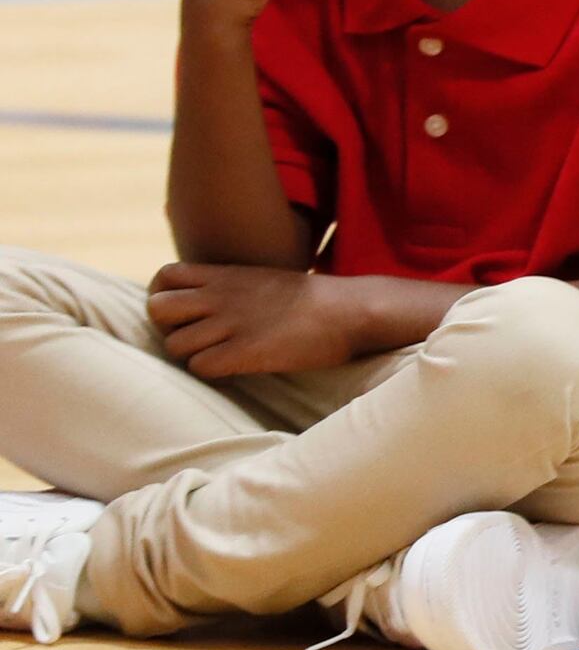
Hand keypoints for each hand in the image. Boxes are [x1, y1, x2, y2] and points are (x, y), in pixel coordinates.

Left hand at [146, 263, 360, 377]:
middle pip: (157, 310)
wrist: (351, 310)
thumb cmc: (312, 301)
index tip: (182, 314)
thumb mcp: (263, 280)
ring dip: (192, 356)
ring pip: (175, 345)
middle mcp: (221, 297)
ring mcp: (232, 323)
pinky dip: (212, 373)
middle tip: (195, 339)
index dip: (162, 298)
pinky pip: (200, 367)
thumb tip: (206, 304)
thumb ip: (228, 288)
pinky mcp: (245, 351)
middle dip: (168, 329)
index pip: (163, 278)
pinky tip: (234, 370)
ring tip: (219, 357)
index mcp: (225, 276)